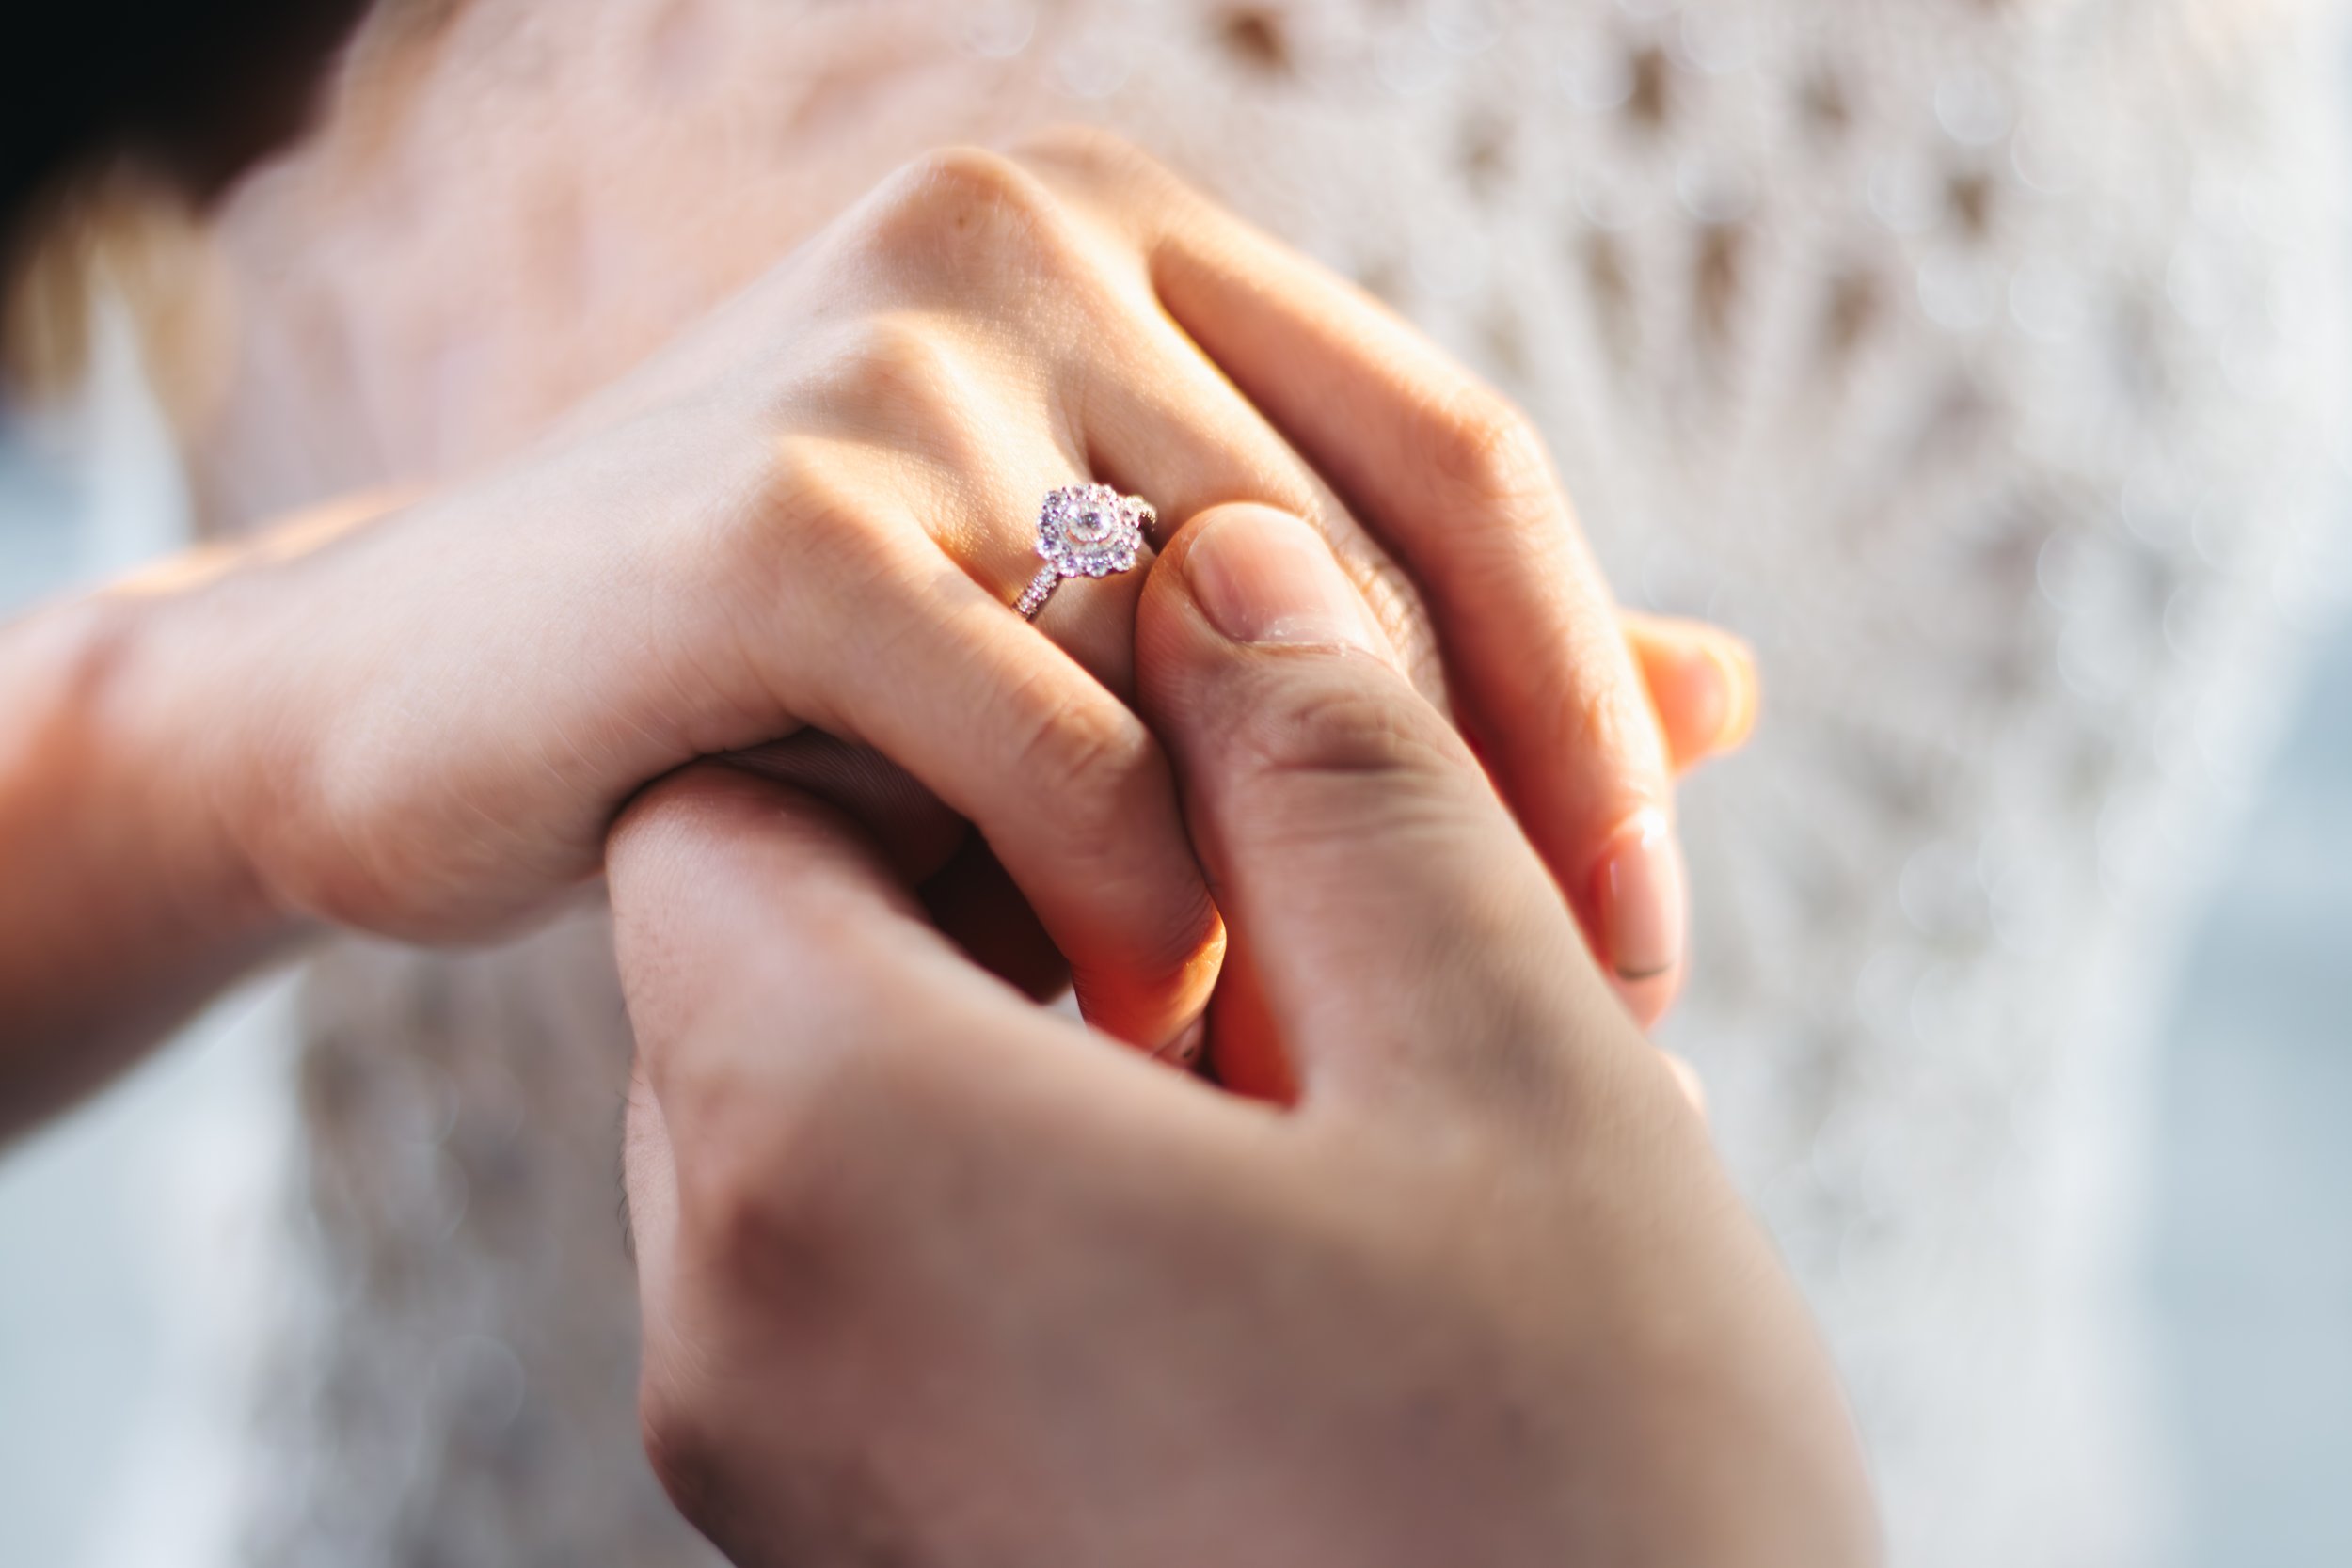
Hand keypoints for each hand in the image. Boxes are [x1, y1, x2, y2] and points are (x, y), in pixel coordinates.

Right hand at [142, 131, 1724, 1056]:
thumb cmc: (780, 681)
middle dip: (1457, 848)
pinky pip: (1059, 751)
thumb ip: (1392, 645)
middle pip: (1357, 583)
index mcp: (1127, 232)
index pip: (1453, 465)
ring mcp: (894, 350)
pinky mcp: (771, 514)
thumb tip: (1738, 685)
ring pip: (1217, 679)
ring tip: (1306, 1071)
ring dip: (1292, 907)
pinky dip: (1124, 915)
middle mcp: (1023, 234)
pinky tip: (1134, 1029)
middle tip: (1522, 1058)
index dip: (1579, 711)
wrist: (402, 702)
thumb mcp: (1097, 631)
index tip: (1643, 941)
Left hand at [611, 503, 1870, 1567]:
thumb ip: (1334, 765)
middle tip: (1283, 869)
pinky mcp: (872, 1557)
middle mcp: (737, 1330)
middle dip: (1018, 863)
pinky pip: (895, 1278)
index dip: (930, 713)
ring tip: (1332, 1047)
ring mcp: (785, 1475)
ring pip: (850, 1117)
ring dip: (1060, 1028)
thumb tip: (1216, 560)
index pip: (737, 797)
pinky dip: (1051, 1186)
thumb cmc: (1592, 1494)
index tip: (1148, 724)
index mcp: (840, 1157)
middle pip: (779, 954)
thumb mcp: (1508, 1059)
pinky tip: (1297, 1201)